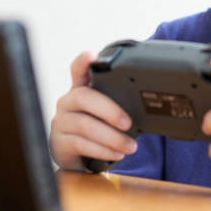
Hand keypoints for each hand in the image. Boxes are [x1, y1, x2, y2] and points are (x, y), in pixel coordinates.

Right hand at [49, 51, 137, 170]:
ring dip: (112, 137)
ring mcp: (61, 122)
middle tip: (129, 123)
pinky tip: (117, 153)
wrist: (76, 155)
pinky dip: (103, 150)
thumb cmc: (96, 128)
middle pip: (83, 97)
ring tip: (130, 146)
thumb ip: (118, 103)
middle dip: (110, 110)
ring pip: (85, 125)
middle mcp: (67, 102)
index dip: (83, 62)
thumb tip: (151, 105)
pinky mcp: (59, 143)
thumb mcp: (105, 113)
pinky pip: (81, 144)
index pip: (77, 70)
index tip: (92, 55)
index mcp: (80, 89)